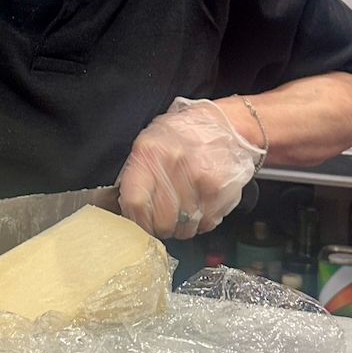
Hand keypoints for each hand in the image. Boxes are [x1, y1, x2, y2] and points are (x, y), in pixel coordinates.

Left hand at [118, 97, 263, 238]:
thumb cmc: (182, 135)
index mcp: (150, 152)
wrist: (224, 124)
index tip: (139, 223)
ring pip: (185, 228)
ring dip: (182, 227)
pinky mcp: (221, 191)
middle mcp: (175, 165)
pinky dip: (202, 223)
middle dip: (160, 227)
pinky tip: (200, 205)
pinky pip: (206, 224)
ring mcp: (201, 179)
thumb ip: (137, 174)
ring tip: (183, 210)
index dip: (136, 220)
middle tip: (162, 221)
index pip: (135, 201)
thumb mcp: (149, 143)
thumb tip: (128, 208)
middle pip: (162, 221)